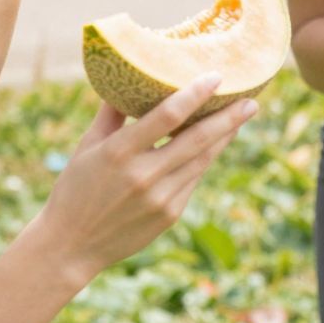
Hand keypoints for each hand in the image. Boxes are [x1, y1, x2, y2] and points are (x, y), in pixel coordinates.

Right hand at [42, 77, 255, 283]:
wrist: (71, 246)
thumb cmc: (75, 189)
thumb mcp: (87, 146)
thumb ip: (112, 113)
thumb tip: (132, 77)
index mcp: (120, 152)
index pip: (168, 116)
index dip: (196, 94)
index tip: (217, 76)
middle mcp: (144, 175)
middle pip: (198, 139)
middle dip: (229, 118)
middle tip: (252, 101)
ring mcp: (160, 198)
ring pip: (203, 161)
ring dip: (225, 137)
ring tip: (242, 116)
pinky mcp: (170, 215)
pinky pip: (193, 180)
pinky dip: (206, 159)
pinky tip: (216, 144)